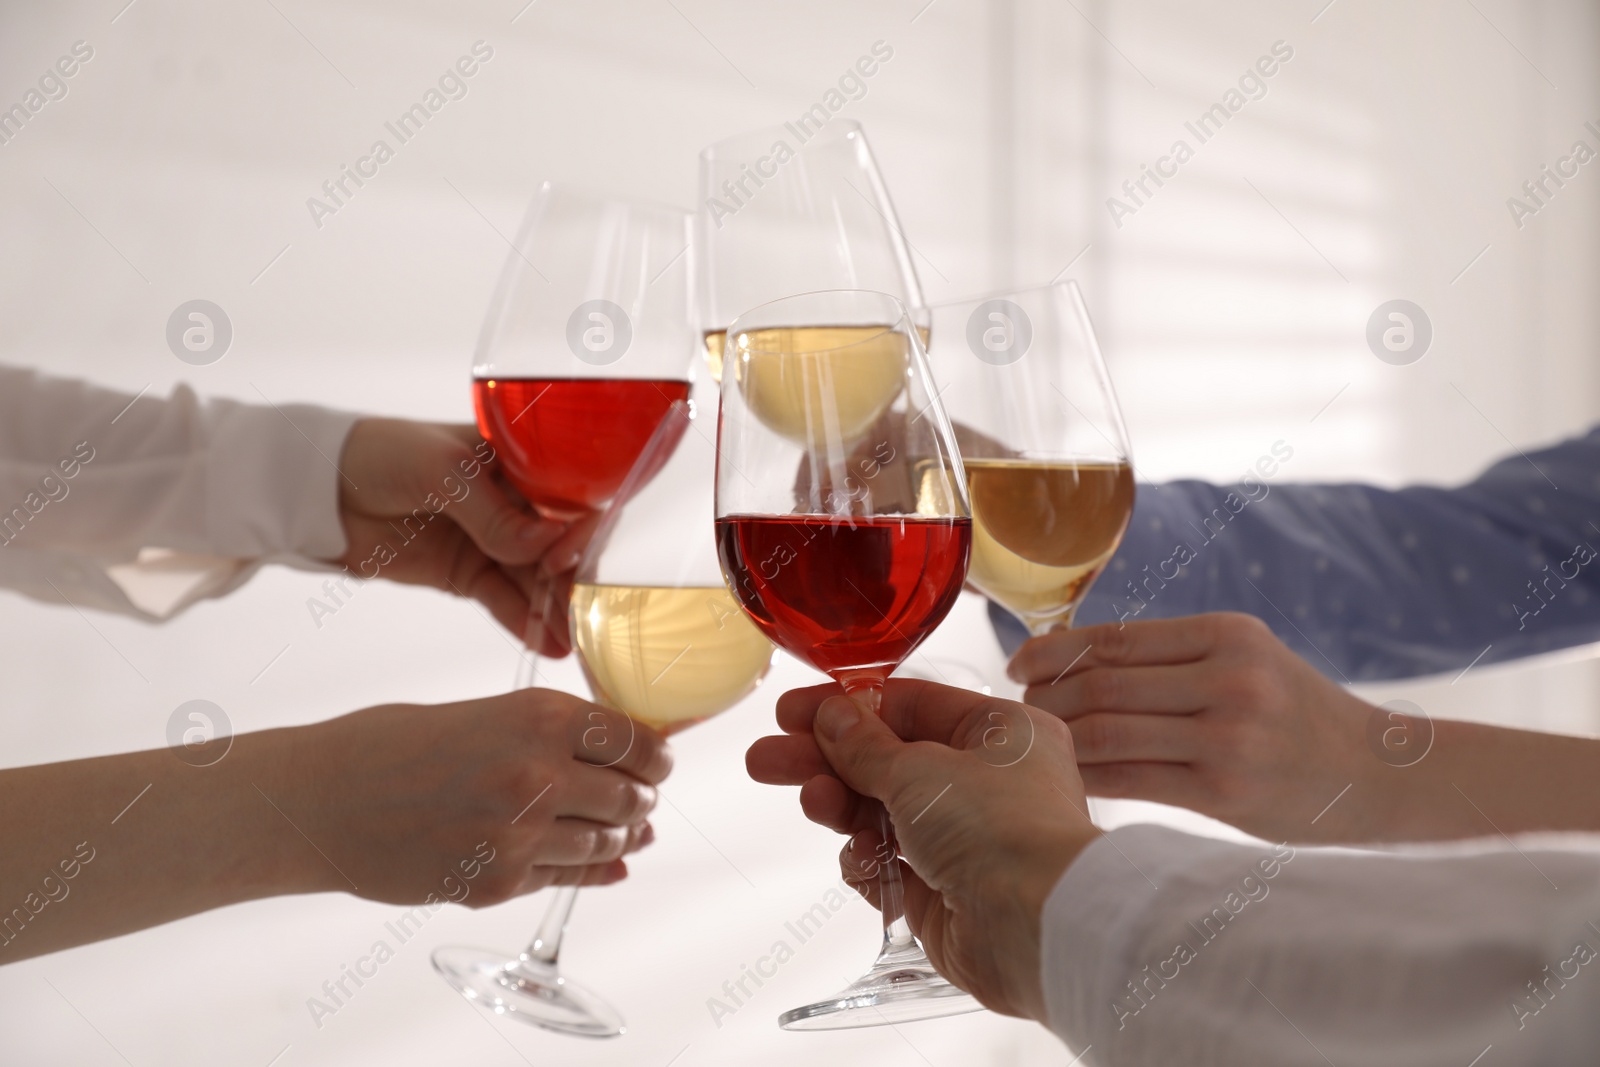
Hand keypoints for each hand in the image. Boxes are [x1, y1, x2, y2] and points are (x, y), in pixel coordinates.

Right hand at [0, 688, 671, 961]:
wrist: (318, 802)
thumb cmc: (390, 745)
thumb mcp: (478, 714)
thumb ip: (546, 734)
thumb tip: (613, 754)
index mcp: (537, 716)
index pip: (635, 740)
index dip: (654, 754)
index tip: (658, 760)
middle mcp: (539, 773)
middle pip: (630, 794)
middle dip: (641, 798)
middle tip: (641, 797)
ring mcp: (521, 834)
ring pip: (606, 841)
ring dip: (621, 836)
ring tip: (626, 830)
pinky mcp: (498, 882)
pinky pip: (568, 879)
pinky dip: (592, 871)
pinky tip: (606, 865)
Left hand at [335, 419, 598, 654]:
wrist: (322, 489)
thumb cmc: (384, 455)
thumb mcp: (441, 472)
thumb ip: (492, 512)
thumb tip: (545, 545)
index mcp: (521, 463)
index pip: (569, 496)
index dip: (580, 527)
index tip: (573, 556)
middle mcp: (516, 503)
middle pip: (559, 545)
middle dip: (573, 578)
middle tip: (586, 612)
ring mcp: (494, 542)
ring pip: (535, 579)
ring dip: (556, 609)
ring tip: (576, 641)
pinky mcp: (469, 575)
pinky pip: (505, 601)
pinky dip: (526, 623)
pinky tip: (552, 646)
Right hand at [747, 680, 1098, 1020]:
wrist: (1035, 928)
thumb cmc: (1001, 831)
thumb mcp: (919, 770)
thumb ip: (864, 746)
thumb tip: (831, 717)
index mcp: (1000, 733)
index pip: (910, 707)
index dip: (848, 708)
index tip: (791, 713)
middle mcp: (986, 782)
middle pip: (887, 761)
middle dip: (825, 760)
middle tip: (767, 761)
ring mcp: (964, 840)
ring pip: (882, 813)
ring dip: (842, 806)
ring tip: (814, 804)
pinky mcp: (942, 892)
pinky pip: (887, 866)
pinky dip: (867, 860)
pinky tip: (859, 858)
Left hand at [1009, 612, 1372, 841]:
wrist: (1374, 774)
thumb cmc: (1295, 714)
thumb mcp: (1248, 659)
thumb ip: (1175, 656)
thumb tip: (1073, 659)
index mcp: (1228, 634)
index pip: (1115, 638)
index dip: (1053, 652)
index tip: (1018, 665)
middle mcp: (1230, 679)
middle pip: (1104, 685)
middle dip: (1047, 698)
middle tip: (1018, 709)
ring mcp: (1229, 738)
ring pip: (1108, 732)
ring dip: (1058, 738)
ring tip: (1035, 745)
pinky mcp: (1225, 793)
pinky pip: (1131, 780)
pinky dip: (1088, 777)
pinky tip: (1066, 779)